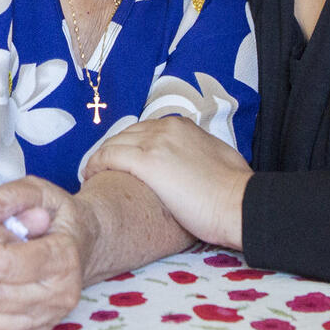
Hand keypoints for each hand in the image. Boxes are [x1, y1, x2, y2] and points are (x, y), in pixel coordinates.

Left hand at [85, 117, 250, 249]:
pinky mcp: (146, 161)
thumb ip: (200, 153)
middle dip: (113, 151)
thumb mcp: (219, 159)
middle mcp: (166, 128)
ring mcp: (155, 143)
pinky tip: (90, 176)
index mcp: (182, 126)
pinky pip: (108, 156)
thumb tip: (196, 163)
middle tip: (102, 169)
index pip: (143, 130)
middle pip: (126, 135)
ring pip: (114, 144)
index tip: (122, 161)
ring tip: (92, 174)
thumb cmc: (235, 190)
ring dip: (100, 158)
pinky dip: (95, 164)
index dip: (129, 146)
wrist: (239, 203)